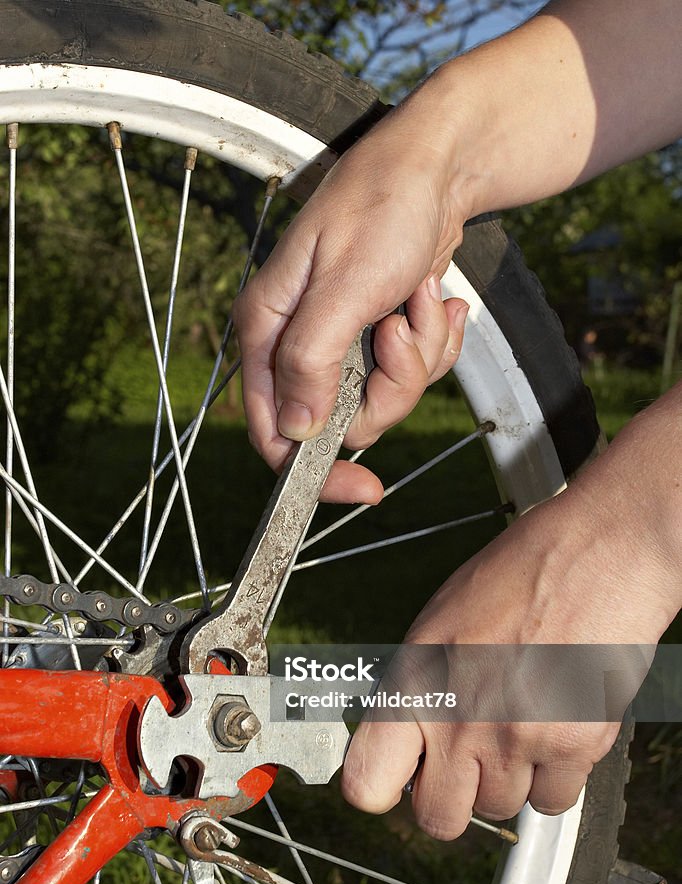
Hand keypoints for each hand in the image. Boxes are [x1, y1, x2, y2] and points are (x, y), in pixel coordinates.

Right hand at [233, 90, 470, 503]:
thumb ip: (312, 362)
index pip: (274, 431)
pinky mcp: (378, 336)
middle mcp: (299, 343)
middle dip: (389, 386)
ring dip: (419, 356)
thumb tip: (295, 433)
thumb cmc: (381, 208)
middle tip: (401, 332)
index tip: (363, 487)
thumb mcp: (344, 287)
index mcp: (270, 332)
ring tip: (423, 299)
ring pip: (384, 397)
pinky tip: (436, 298)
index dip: (314, 469)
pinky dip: (435, 342)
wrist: (436, 168)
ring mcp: (342, 342)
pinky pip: (412, 372)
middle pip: (343, 420)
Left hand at [341, 436, 676, 838]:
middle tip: (466, 763)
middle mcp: (459, 718)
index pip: (366, 782)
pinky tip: (555, 729)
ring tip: (522, 723)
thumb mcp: (439, 622)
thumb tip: (403, 740)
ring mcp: (516, 738)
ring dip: (508, 780)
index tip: (394, 781)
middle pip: (437, 819)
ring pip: (499, 810)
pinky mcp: (573, 746)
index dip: (379, 789)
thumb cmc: (520, 573)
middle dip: (451, 797)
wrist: (599, 551)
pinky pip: (554, 802)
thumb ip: (417, 688)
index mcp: (415, 681)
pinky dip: (556, 778)